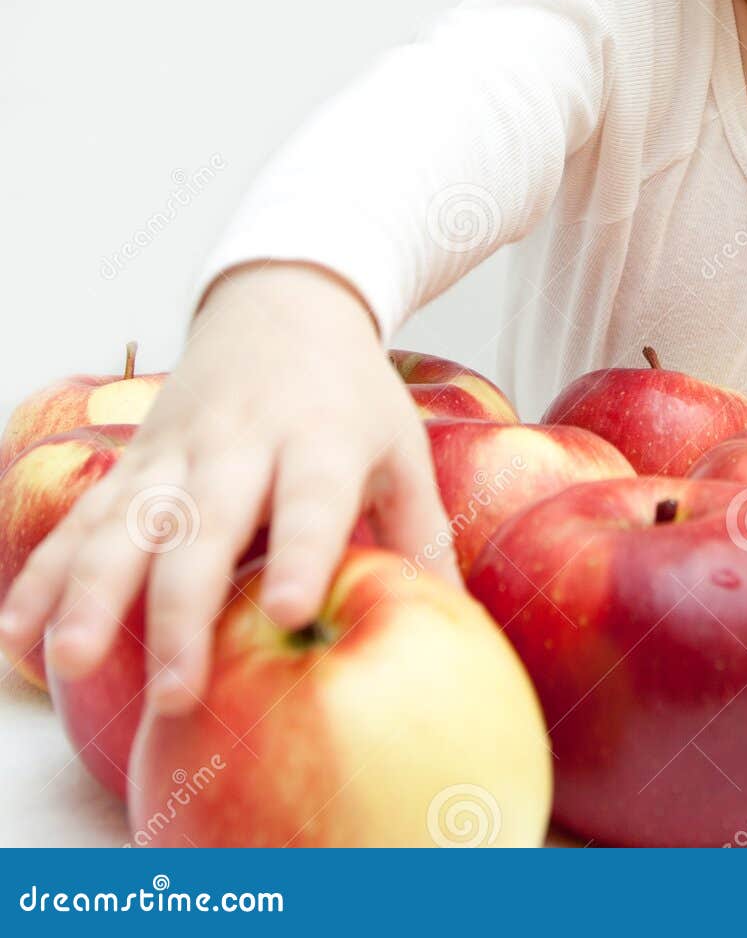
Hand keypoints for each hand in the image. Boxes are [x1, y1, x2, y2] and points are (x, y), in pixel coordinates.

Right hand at [0, 261, 461, 714]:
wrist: (283, 303)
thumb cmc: (351, 396)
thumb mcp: (400, 446)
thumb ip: (420, 532)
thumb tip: (454, 625)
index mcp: (320, 439)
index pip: (309, 499)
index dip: (298, 551)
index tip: (287, 611)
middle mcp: (242, 444)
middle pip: (206, 527)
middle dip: (185, 609)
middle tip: (178, 691)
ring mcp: (179, 450)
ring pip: (128, 523)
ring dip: (94, 592)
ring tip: (73, 658)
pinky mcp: (136, 459)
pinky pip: (85, 518)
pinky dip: (47, 571)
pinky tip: (16, 629)